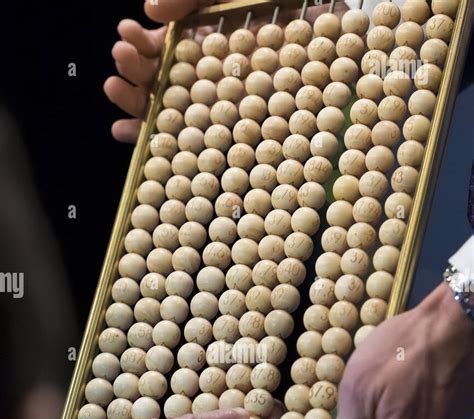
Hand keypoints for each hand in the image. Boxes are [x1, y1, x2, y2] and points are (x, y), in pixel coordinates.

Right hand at [104, 1, 348, 142]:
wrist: (344, 30)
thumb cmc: (296, 0)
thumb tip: (151, 7)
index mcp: (211, 42)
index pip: (163, 48)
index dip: (140, 44)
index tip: (125, 34)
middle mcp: (214, 78)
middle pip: (159, 81)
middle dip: (133, 70)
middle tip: (122, 57)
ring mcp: (225, 109)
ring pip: (169, 113)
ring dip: (135, 102)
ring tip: (116, 86)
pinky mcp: (241, 136)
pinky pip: (197, 145)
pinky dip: (158, 143)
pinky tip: (128, 134)